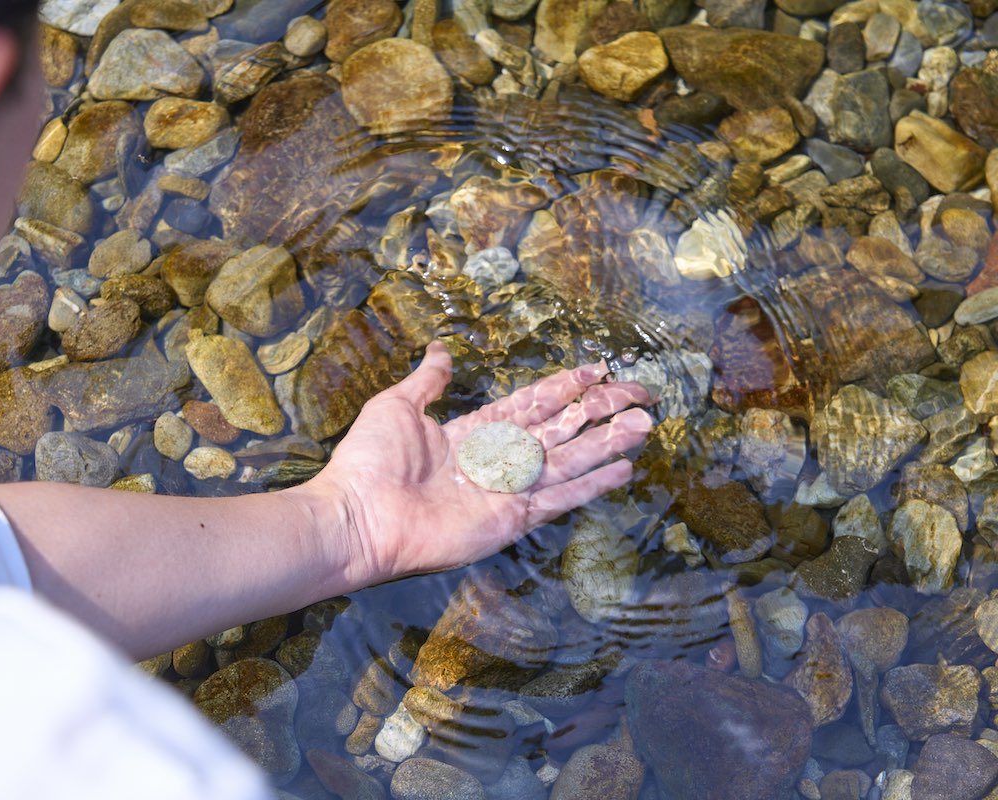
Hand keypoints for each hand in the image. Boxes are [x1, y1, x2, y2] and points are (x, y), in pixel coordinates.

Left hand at [310, 340, 653, 586]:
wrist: (359, 517)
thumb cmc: (370, 461)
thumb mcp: (397, 405)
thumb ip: (428, 380)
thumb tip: (439, 349)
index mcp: (473, 432)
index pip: (532, 404)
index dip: (565, 387)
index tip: (598, 369)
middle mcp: (497, 460)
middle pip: (560, 429)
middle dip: (599, 410)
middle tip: (640, 393)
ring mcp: (507, 491)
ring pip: (569, 460)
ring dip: (607, 443)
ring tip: (644, 425)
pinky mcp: (511, 519)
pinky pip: (559, 498)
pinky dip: (592, 484)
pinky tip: (623, 469)